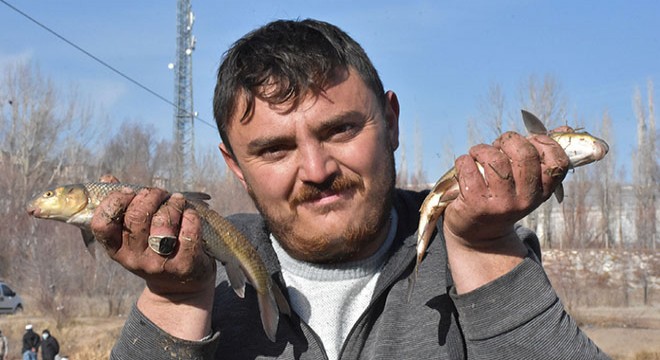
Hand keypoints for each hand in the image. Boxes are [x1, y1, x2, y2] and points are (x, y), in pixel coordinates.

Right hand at [90, 182, 215, 339]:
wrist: (180, 287)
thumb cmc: (154, 250)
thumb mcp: (132, 235)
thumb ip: (120, 207)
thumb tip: (107, 178)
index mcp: (116, 249)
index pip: (102, 223)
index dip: (115, 201)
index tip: (130, 192)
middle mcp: (134, 259)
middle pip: (137, 217)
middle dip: (150, 196)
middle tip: (159, 193)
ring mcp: (158, 264)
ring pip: (163, 222)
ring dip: (173, 203)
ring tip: (177, 200)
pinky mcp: (184, 265)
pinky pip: (188, 231)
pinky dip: (191, 216)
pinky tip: (190, 213)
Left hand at [442, 130, 568, 292]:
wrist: (479, 234)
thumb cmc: (504, 198)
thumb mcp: (527, 183)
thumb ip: (542, 156)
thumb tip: (564, 129)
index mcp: (543, 191)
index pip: (557, 162)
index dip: (543, 142)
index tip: (528, 141)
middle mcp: (525, 199)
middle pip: (524, 154)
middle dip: (508, 140)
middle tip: (498, 146)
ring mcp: (500, 203)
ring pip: (495, 158)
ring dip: (482, 149)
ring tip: (477, 155)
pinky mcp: (475, 203)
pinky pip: (468, 166)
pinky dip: (464, 160)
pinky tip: (465, 166)